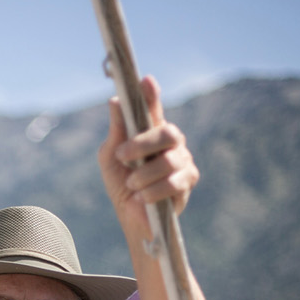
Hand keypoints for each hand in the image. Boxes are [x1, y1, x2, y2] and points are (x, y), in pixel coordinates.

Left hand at [97, 76, 198, 244]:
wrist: (132, 218)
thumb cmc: (122, 185)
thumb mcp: (111, 158)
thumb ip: (116, 132)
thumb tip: (115, 101)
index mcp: (152, 133)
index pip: (153, 110)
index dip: (152, 95)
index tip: (145, 81)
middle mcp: (172, 143)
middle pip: (167, 132)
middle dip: (142, 143)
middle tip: (121, 155)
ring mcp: (183, 161)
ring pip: (168, 161)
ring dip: (143, 174)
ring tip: (131, 184)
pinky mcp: (188, 183)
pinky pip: (173, 183)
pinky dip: (152, 191)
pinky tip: (141, 198)